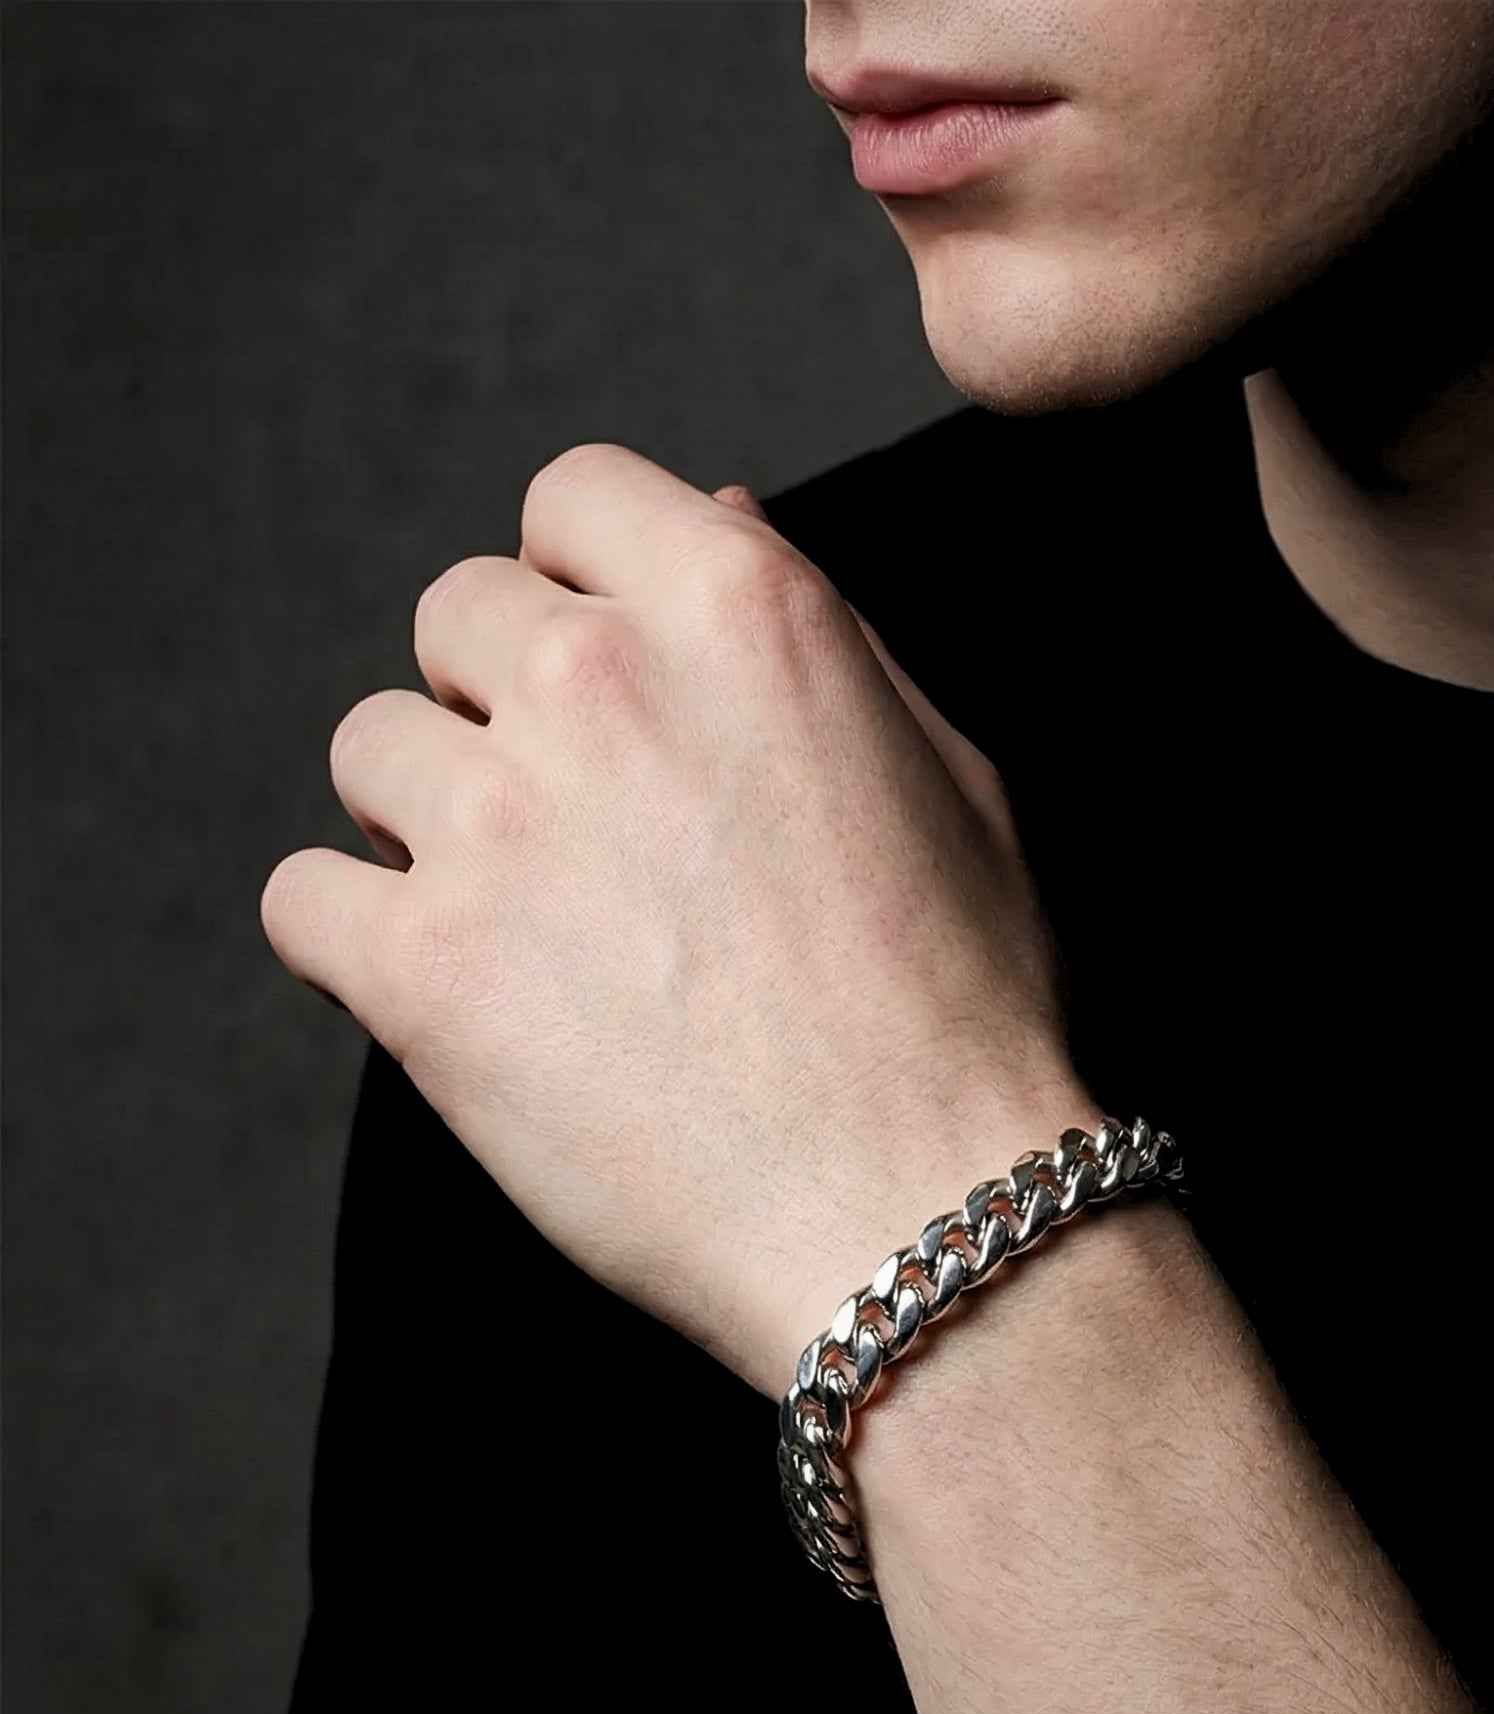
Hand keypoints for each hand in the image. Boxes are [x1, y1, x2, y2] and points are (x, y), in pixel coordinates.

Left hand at [260, 445, 1095, 1399]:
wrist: (924, 1207)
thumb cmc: (962, 1001)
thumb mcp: (948, 771)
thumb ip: (816, 633)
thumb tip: (714, 513)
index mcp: (740, 608)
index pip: (572, 496)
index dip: (581, 577)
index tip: (606, 664)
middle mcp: (600, 681)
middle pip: (454, 612)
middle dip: (502, 696)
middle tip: (581, 818)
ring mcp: (498, 821)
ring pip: (370, 748)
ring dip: (432, 816)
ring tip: (528, 918)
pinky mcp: (420, 969)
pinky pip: (301, 898)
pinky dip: (358, 939)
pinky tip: (449, 987)